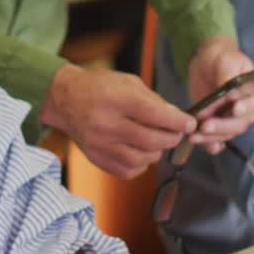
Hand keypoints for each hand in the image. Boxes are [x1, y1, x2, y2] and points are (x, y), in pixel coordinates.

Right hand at [41, 63, 195, 178]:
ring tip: (157, 142)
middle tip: (176, 133)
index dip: (178, 122)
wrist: (64, 99)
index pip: (155, 114)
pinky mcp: (96, 158)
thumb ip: (153, 100)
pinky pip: (128, 170)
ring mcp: (99, 144)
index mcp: (116, 99)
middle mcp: (106, 123)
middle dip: (171, 138)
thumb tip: (177, 119)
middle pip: (151, 140)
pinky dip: (141, 164)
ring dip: (157, 152)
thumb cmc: (100, 87)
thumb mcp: (128, 82)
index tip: (190, 123)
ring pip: (142, 159)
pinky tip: (140, 151)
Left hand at [185, 35, 253, 153]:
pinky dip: (209, 145)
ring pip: (226, 134)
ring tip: (193, 135)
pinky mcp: (217, 125)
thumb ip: (228, 76)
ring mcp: (231, 120)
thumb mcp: (225, 61)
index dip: (248, 107)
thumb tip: (231, 93)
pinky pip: (217, 141)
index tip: (234, 109)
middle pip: (240, 123)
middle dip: (222, 126)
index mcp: (253, 92)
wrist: (204, 64)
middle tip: (205, 125)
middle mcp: (246, 109)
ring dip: (211, 137)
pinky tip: (199, 143)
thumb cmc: (220, 58)